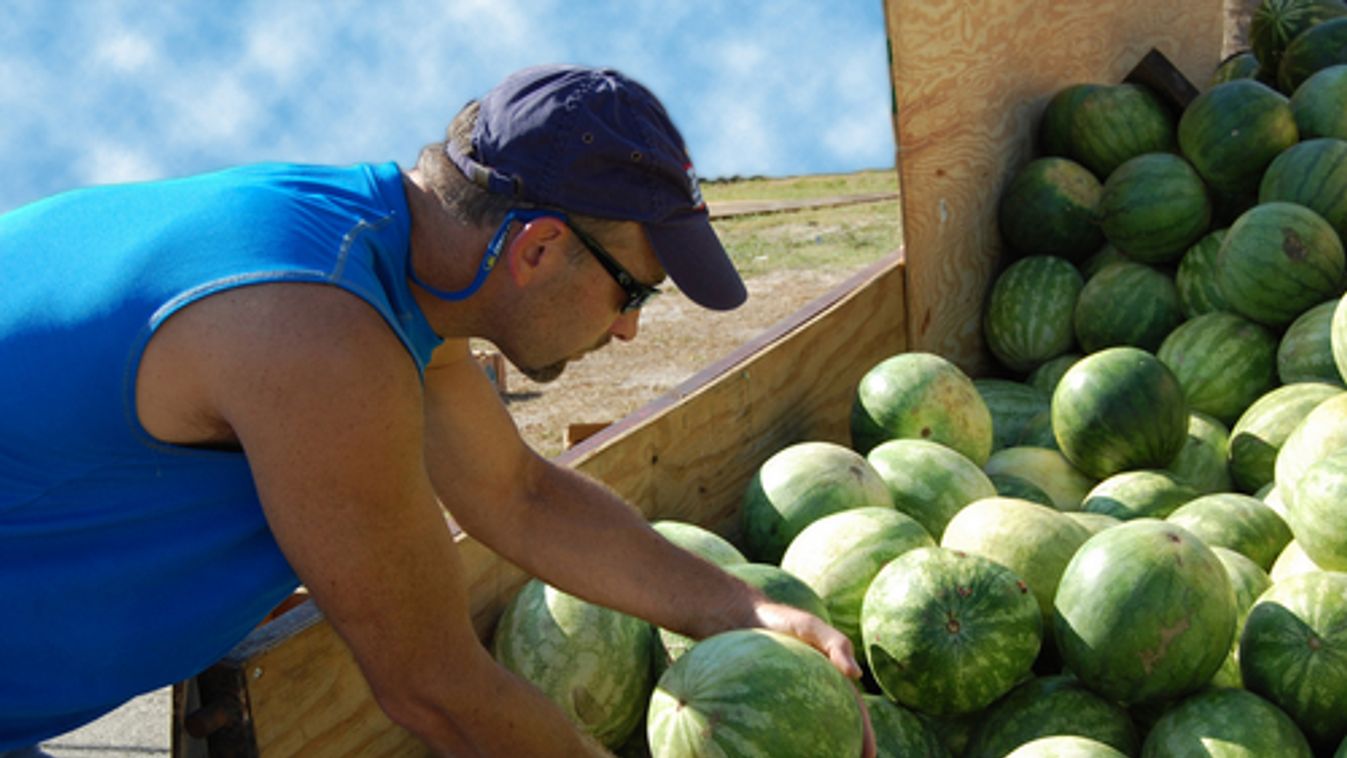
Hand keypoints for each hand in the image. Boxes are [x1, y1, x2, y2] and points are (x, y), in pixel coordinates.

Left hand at [750, 602, 875, 757]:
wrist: (734, 617)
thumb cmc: (778, 619)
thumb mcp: (809, 626)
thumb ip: (835, 643)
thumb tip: (856, 674)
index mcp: (830, 682)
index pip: (854, 715)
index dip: (865, 737)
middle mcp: (810, 695)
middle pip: (832, 729)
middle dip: (842, 749)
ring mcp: (785, 702)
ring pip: (800, 734)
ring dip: (807, 751)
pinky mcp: (760, 705)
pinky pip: (769, 730)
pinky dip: (773, 744)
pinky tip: (765, 757)